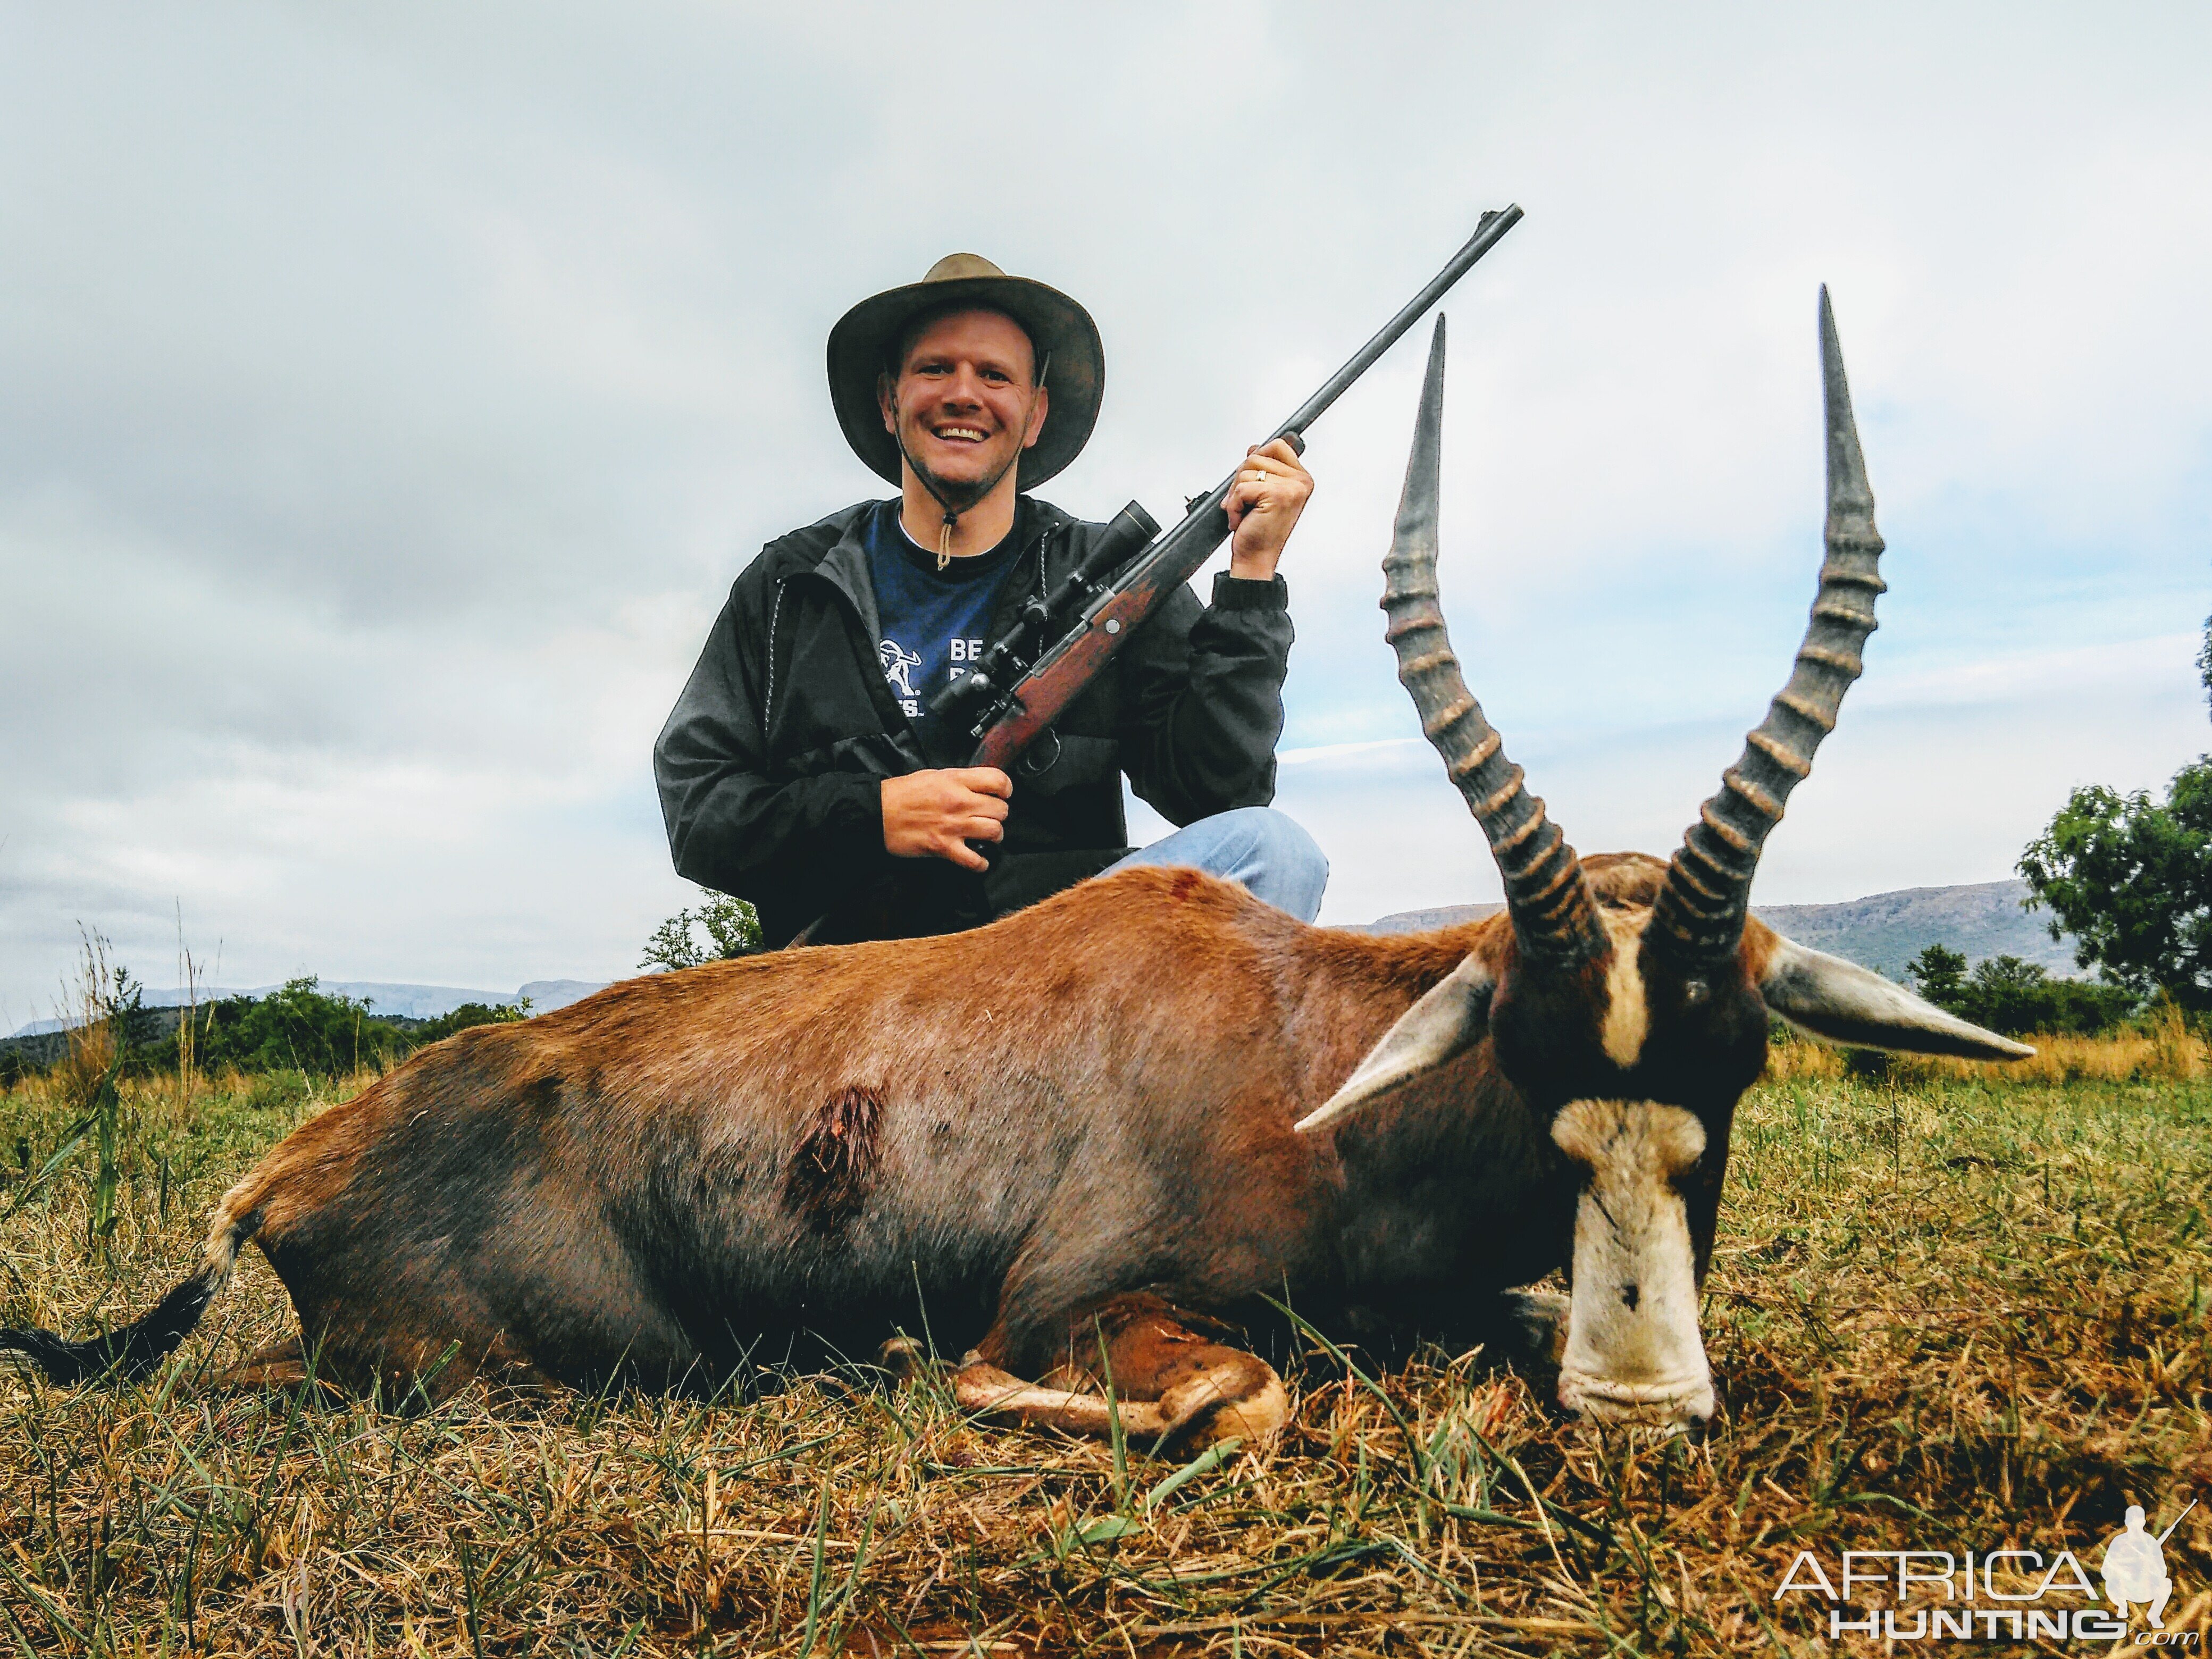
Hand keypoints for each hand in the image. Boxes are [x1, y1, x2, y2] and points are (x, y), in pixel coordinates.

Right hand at [881, 767, 1011, 870]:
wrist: (877, 812)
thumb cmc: (901, 794)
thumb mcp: (933, 775)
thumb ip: (958, 780)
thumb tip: (977, 786)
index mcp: (956, 780)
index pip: (998, 781)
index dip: (1005, 789)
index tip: (1002, 794)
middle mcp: (959, 802)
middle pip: (1000, 809)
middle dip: (999, 814)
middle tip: (990, 817)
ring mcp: (953, 826)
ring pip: (994, 832)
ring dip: (994, 836)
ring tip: (988, 837)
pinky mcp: (944, 847)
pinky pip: (975, 860)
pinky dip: (981, 863)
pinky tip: (979, 860)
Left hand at [1224, 438, 1313, 580]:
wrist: (1257, 558)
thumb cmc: (1259, 531)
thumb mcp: (1262, 493)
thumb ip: (1263, 468)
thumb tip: (1254, 448)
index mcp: (1301, 479)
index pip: (1277, 446)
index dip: (1257, 458)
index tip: (1251, 482)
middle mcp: (1301, 482)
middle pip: (1258, 455)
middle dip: (1241, 479)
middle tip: (1244, 502)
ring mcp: (1292, 488)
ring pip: (1247, 470)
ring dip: (1236, 495)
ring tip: (1244, 512)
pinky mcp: (1277, 496)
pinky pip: (1241, 488)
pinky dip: (1233, 506)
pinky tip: (1241, 519)